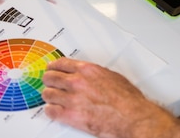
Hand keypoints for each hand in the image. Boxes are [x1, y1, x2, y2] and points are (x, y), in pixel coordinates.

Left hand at [42, 58, 179, 137]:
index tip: (52, 67)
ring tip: (50, 96)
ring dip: (48, 95)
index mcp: (88, 70)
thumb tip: (91, 75)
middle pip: (52, 77)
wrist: (131, 116)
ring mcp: (72, 99)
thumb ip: (97, 74)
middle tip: (48, 81)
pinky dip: (50, 110)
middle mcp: (78, 82)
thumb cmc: (127, 99)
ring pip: (48, 94)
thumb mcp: (113, 76)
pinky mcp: (71, 116)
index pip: (62, 63)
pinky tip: (52, 109)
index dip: (54, 65)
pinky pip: (51, 111)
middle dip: (49, 79)